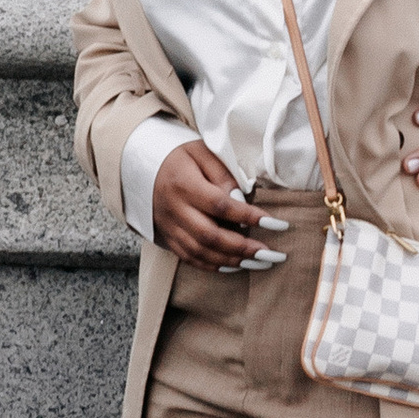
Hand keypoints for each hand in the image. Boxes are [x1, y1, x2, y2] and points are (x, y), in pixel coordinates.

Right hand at [151, 140, 283, 268]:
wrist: (142, 164)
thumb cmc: (180, 156)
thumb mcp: (202, 152)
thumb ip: (223, 174)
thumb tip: (241, 199)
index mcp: (183, 184)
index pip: (220, 205)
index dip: (248, 217)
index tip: (276, 224)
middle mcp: (174, 209)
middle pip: (210, 235)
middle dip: (243, 248)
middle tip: (271, 253)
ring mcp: (168, 226)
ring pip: (200, 252)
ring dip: (232, 261)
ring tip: (259, 262)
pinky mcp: (166, 236)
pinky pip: (189, 257)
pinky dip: (213, 265)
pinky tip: (235, 266)